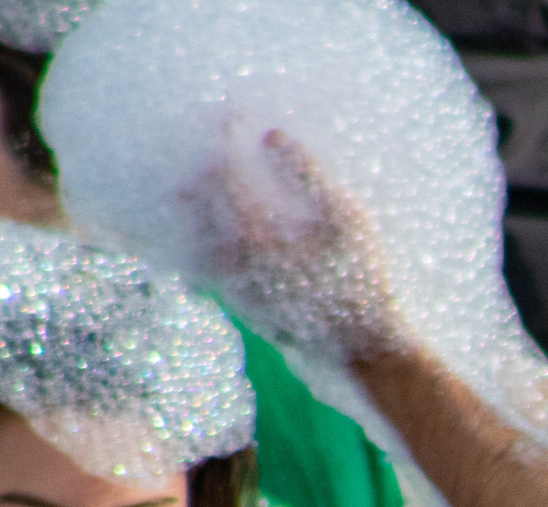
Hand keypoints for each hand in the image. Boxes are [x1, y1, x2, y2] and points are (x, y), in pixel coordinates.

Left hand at [181, 123, 402, 362]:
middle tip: (209, 142)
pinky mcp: (236, 301)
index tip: (234, 114)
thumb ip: (308, 174)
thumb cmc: (362, 283)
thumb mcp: (348, 220)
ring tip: (199, 179)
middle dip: (196, 161)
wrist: (360, 351)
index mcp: (254, 232)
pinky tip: (207, 228)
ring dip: (190, 198)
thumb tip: (271, 135)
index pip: (220, 167)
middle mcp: (229, 258)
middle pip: (188, 195)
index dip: (224, 132)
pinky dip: (195, 235)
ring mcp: (227, 281)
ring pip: (185, 230)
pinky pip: (197, 260)